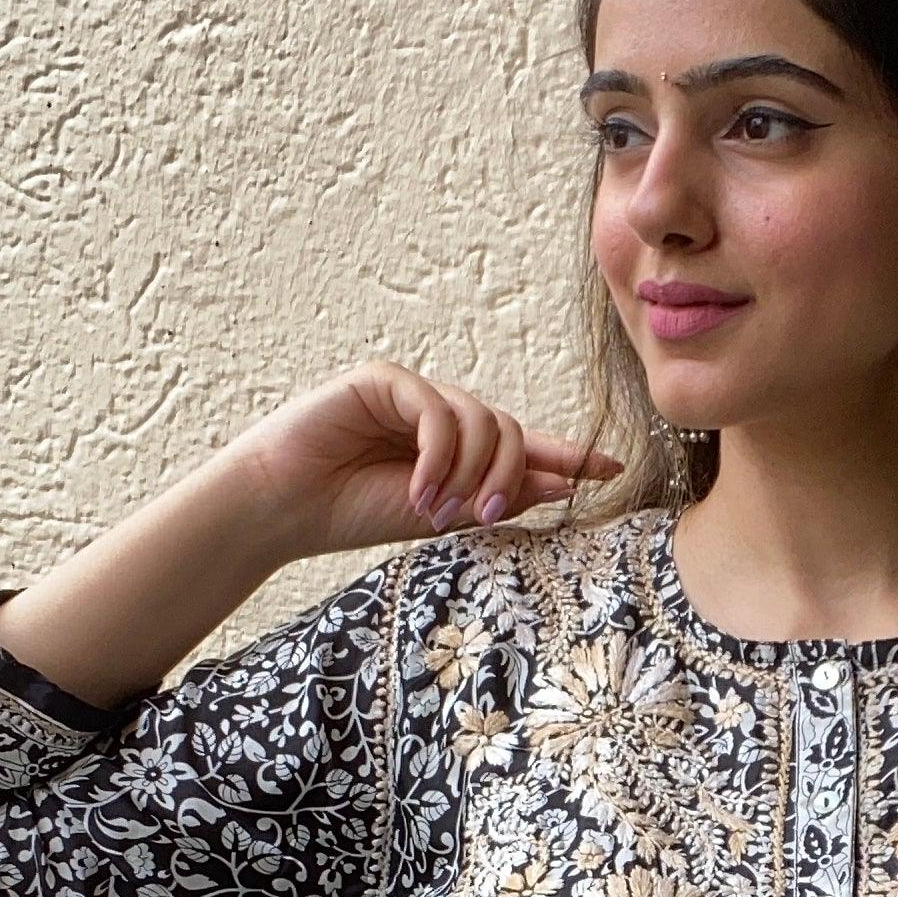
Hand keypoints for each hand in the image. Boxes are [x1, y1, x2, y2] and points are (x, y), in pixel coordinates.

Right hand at [227, 362, 621, 558]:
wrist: (285, 508)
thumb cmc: (352, 513)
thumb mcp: (441, 514)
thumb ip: (498, 495)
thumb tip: (564, 483)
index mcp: (458, 450)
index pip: (524, 445)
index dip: (568, 454)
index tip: (612, 467)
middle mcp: (441, 418)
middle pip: (510, 430)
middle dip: (510, 474)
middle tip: (482, 513)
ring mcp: (413, 396)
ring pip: (480, 418)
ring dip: (470, 470)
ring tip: (437, 509)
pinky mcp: (383, 381)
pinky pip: (436, 409)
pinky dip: (437, 453)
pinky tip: (417, 488)